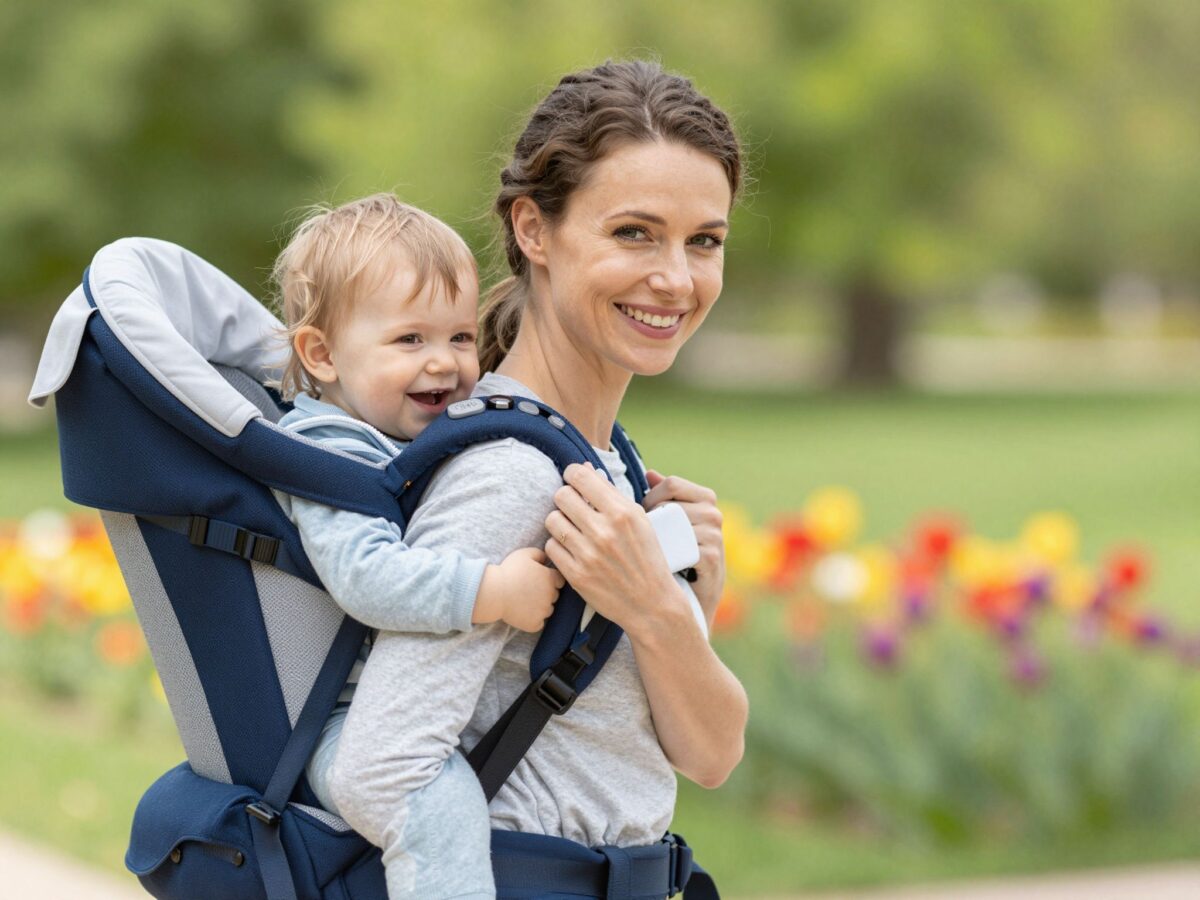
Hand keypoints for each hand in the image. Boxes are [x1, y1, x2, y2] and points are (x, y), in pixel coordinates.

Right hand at [474, 547, 564, 632]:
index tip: (538, 580)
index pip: (560, 580)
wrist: (493, 592)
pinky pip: (539, 623)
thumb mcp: (525, 554)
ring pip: (548, 610)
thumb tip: (547, 558)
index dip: (550, 580)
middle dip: (546, 593)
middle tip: (529, 591)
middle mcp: (551, 595)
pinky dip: (533, 620)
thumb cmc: (508, 571)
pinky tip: (522, 613)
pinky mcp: (535, 624)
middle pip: (554, 595)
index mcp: (550, 578)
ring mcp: (543, 611)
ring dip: (540, 607)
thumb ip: (540, 554)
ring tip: (524, 602)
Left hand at [543, 463, 681, 631]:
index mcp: (622, 512)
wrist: (652, 604)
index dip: (573, 474)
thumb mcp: (639, 521)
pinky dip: (559, 545)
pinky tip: (573, 549)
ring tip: (573, 529)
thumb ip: (611, 494)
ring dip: (560, 522)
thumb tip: (585, 468)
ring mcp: (588, 554)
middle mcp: (604, 531)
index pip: (580, 476)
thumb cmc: (647, 558)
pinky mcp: (575, 575)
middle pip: (561, 496)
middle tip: (574, 507)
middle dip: (566, 498)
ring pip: (552, 520)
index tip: (575, 480)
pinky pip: (550, 546)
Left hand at [641, 469, 725, 623]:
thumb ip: (662, 498)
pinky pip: (681, 548)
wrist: (690, 604)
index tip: (642, 515)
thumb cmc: (675, 559)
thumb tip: (650, 473)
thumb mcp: (670, 525)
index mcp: (705, 499)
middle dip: (652, 520)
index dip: (650, 497)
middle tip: (645, 540)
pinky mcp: (712, 558)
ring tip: (654, 555)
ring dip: (658, 541)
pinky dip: (667, 558)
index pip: (673, 483)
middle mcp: (714, 515)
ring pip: (673, 526)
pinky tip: (664, 566)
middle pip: (671, 504)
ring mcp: (715, 536)